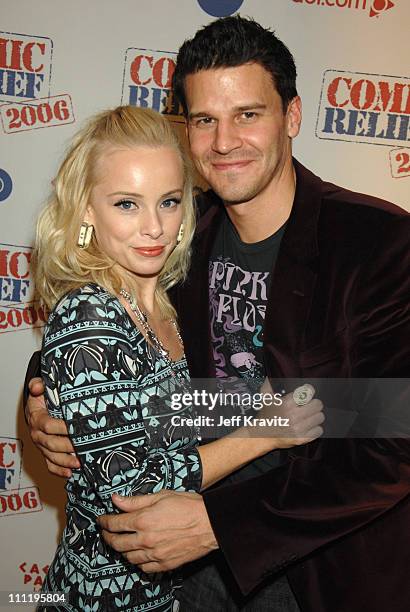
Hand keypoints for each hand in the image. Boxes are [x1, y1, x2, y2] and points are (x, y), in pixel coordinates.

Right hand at [26, 377, 78, 476]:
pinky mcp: (46, 453)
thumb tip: (38, 386)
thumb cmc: (42, 398)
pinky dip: (59, 470)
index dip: (62, 427)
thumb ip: (38, 385)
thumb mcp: (40, 387)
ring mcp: (42, 445)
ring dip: (66, 461)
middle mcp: (38, 434)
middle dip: (68, 446)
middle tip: (83, 446)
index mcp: (37, 418)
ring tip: (80, 462)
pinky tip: (70, 473)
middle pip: (51, 444)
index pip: (48, 425)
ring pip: (52, 457)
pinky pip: (50, 465)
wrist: (38, 408)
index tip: (76, 427)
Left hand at [98, 491, 217, 571]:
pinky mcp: (164, 564)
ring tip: (120, 542)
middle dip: (107, 537)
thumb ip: (136, 500)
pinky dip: (136, 561)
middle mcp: (146, 539)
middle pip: (117, 542)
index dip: (104, 521)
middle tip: (106, 532)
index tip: (101, 519)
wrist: (210, 523)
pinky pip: (143, 567)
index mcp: (144, 520)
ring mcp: (155, 554)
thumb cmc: (188, 506)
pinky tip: (137, 554)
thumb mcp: (161, 496)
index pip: (115, 523)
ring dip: (120, 549)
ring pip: (128, 557)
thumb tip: (115, 499)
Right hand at [254, 379, 323, 447]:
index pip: (308, 391)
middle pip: (318, 404)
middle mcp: (293, 416)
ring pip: (320, 417)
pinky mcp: (302, 439)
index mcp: (286, 404)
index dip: (309, 391)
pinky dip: (315, 429)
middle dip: (313, 404)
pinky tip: (308, 426)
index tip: (307, 392)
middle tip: (309, 406)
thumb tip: (269, 377)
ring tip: (308, 416)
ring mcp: (298, 428)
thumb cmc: (266, 416)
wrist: (261, 436)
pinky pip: (319, 431)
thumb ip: (268, 386)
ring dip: (315, 416)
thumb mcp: (266, 399)